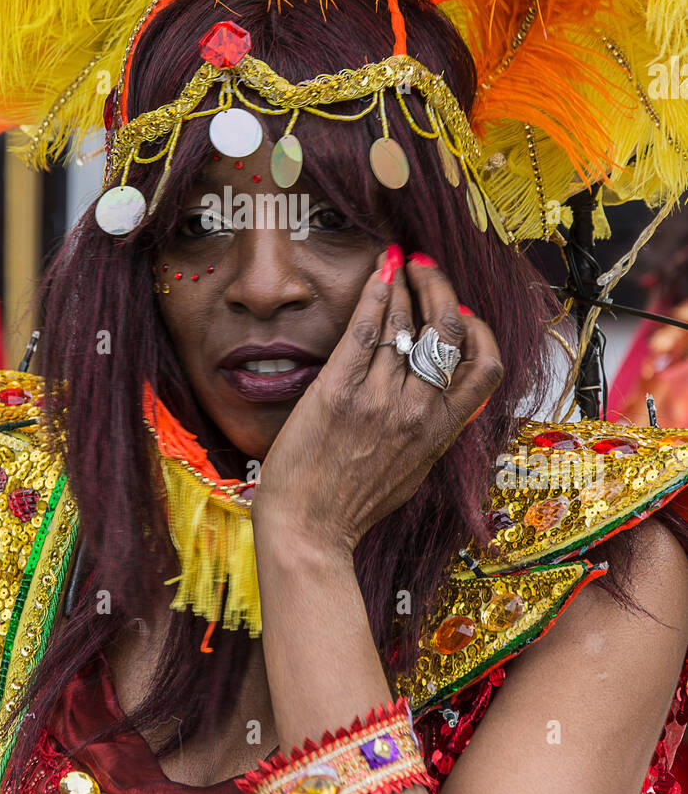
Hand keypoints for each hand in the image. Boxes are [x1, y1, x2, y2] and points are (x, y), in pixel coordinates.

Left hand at [253, 249, 503, 555]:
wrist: (309, 529)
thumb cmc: (356, 505)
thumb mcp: (415, 471)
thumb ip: (433, 432)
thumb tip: (444, 399)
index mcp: (441, 431)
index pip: (484, 366)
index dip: (478, 329)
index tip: (461, 311)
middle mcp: (416, 410)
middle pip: (447, 330)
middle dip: (441, 288)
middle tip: (425, 268)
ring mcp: (378, 399)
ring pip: (404, 322)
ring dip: (403, 284)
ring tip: (398, 264)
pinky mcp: (338, 391)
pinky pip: (364, 330)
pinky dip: (373, 294)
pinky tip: (377, 274)